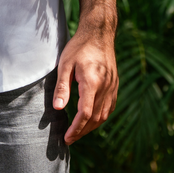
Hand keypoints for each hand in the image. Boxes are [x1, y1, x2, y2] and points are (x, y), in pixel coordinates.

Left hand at [53, 22, 117, 144]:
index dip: (76, 129)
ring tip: (78, 132)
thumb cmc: (79, 47)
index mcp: (92, 82)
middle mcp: (105, 87)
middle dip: (82, 131)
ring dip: (91, 127)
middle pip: (95, 118)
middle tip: (69, 139)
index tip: (66, 138)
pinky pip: (110, 107)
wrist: (99, 33)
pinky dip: (101, 117)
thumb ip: (62, 87)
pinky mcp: (115, 85)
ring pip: (104, 115)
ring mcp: (113, 87)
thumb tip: (58, 109)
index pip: (85, 113)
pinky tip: (92, 120)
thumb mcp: (65, 64)